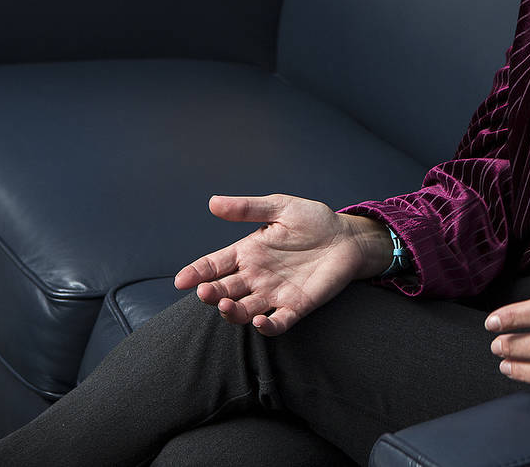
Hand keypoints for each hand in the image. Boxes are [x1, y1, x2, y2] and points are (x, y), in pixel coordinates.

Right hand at [173, 194, 390, 335]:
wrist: (348, 237)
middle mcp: (256, 276)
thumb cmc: (314, 221)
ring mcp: (274, 293)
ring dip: (232, 312)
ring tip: (226, 306)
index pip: (214, 266)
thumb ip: (248, 208)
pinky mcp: (296, 305)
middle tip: (206, 293)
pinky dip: (267, 326)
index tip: (181, 280)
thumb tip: (213, 202)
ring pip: (244, 310)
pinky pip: (278, 322)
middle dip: (211, 294)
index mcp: (248, 253)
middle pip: (224, 291)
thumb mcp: (280, 208)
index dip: (196, 273)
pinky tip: (260, 321)